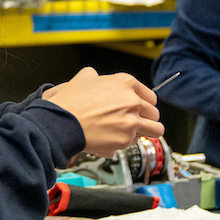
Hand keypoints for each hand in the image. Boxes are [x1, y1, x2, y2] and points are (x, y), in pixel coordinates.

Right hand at [41, 67, 163, 155]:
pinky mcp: (126, 139)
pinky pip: (135, 143)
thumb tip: (95, 77)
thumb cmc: (71, 101)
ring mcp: (131, 120)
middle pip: (154, 113)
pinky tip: (113, 139)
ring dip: (145, 132)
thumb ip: (96, 76)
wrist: (63, 122)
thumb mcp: (84, 77)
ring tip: (133, 133)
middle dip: (146, 119)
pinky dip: (126, 143)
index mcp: (126, 82)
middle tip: (135, 123)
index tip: (140, 110)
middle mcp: (133, 100)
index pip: (150, 96)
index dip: (144, 104)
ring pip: (156, 129)